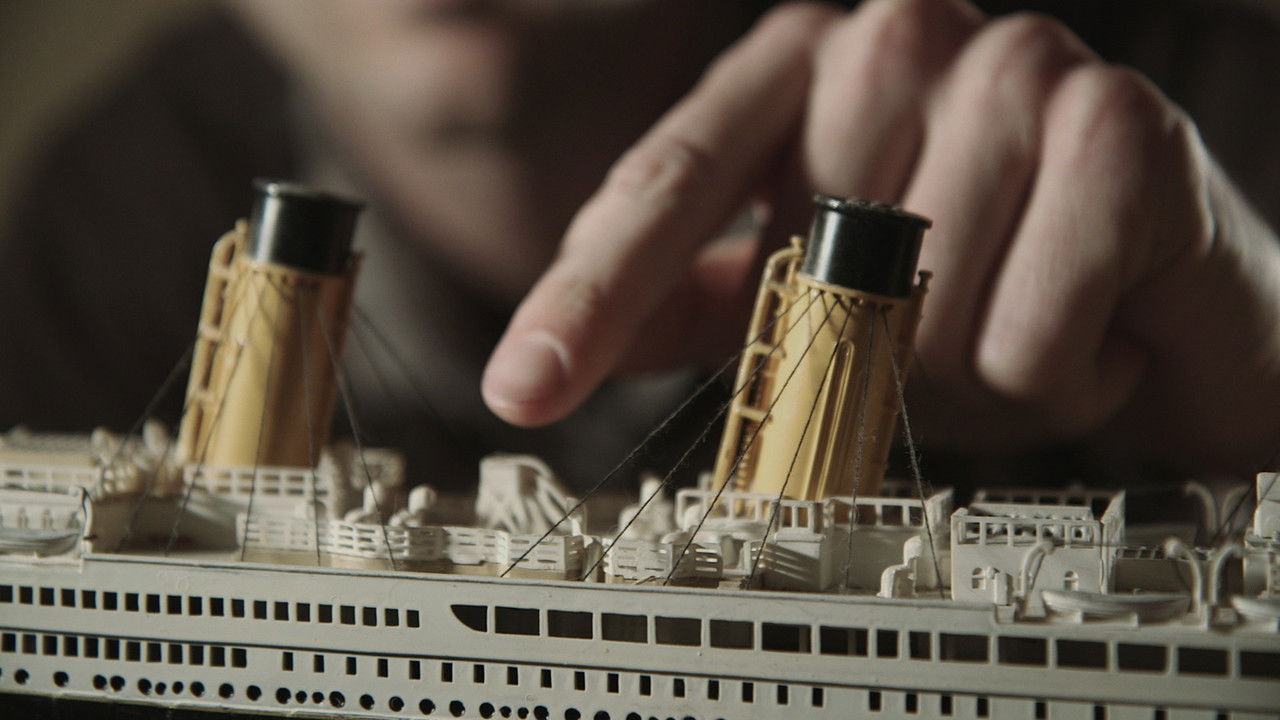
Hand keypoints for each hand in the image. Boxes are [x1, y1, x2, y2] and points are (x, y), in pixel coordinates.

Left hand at [482, 0, 1279, 473]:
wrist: (1178, 306)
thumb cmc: (997, 290)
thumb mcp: (829, 299)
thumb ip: (714, 304)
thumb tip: (576, 346)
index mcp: (811, 65)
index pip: (667, 183)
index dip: (586, 299)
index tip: (520, 389)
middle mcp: (901, 41)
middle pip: (798, 278)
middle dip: (861, 363)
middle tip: (941, 347)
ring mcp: (1015, 68)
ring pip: (911, 325)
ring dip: (965, 378)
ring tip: (1027, 325)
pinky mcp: (1123, 129)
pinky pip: (1020, 340)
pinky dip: (1054, 378)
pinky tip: (1096, 324)